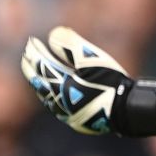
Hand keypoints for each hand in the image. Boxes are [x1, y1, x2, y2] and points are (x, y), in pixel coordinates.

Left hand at [21, 27, 155, 136]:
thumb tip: (52, 33)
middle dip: (34, 67)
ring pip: (47, 97)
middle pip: (41, 82)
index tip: (31, 42)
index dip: (35, 53)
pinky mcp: (77, 122)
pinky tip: (53, 95)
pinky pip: (57, 108)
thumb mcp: (91, 59)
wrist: (128, 111)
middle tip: (27, 55)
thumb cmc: (111, 83)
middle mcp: (60, 102)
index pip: (42, 66)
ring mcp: (67, 114)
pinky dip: (52, 97)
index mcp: (61, 85)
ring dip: (41, 83)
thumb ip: (70, 45)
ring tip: (36, 73)